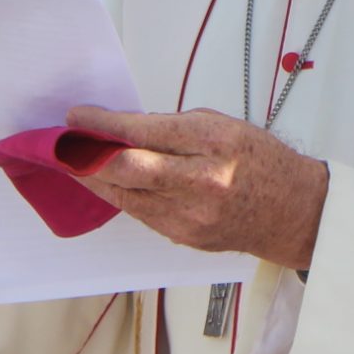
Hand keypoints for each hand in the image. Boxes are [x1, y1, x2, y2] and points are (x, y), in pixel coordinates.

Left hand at [64, 105, 328, 269]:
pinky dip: (120, 195)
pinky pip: (140, 213)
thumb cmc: (259, 160)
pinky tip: (107, 183)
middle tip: (60, 144)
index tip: (76, 116)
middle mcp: (200, 183)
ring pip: (124, 195)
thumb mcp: (222, 125)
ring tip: (73, 162)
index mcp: (212, 143)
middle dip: (84, 156)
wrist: (292, 211)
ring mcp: (190, 216)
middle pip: (125, 170)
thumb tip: (123, 130)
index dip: (101, 124)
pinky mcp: (183, 237)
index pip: (142, 133)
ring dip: (94, 178)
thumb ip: (172, 128)